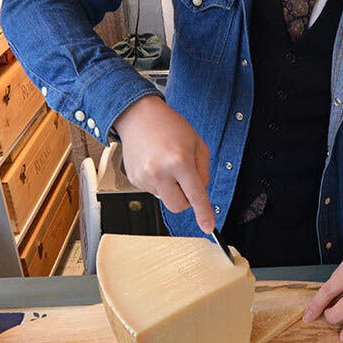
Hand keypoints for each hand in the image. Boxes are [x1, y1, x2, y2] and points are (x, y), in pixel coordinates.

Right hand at [113, 95, 214, 231]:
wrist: (138, 116)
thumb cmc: (170, 126)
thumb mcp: (198, 144)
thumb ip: (204, 171)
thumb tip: (200, 194)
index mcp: (179, 161)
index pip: (195, 195)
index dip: (204, 214)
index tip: (208, 227)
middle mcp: (159, 172)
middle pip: (179, 206)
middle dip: (186, 199)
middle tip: (185, 179)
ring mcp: (144, 177)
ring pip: (166, 199)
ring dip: (171, 188)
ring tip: (167, 163)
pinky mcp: (135, 180)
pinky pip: (154, 191)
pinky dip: (159, 182)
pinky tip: (156, 164)